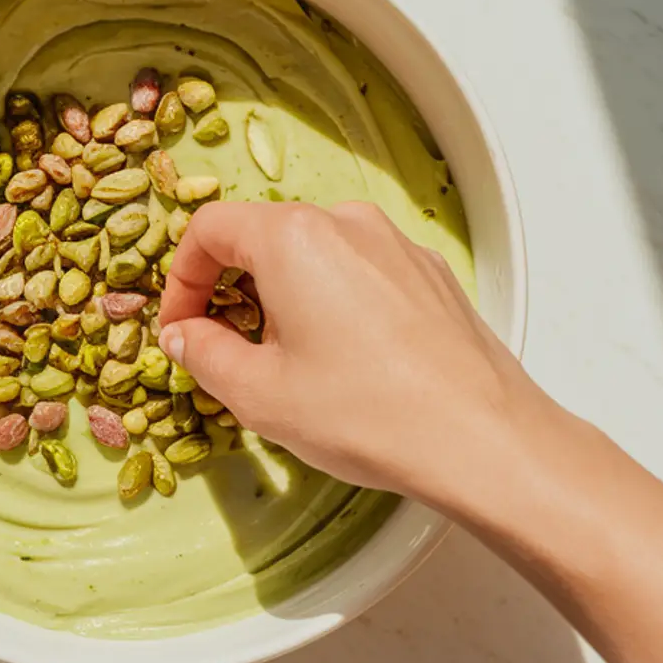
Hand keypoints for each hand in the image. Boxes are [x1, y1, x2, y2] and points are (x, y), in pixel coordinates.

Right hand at [158, 200, 536, 508]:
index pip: (210, 229)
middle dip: (233, 291)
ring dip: (286, 300)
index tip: (180, 328)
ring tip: (291, 366)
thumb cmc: (368, 414)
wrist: (482, 439)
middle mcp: (347, 223)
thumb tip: (183, 336)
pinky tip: (347, 365)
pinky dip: (336, 305)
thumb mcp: (259, 395)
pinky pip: (362, 274)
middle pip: (264, 237)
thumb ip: (203, 355)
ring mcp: (396, 246)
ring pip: (316, 256)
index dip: (181, 280)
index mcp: (293, 237)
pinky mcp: (431, 275)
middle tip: (227, 352)